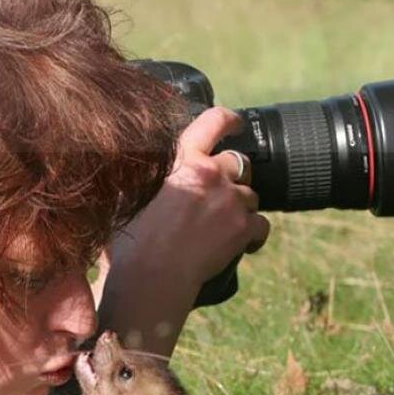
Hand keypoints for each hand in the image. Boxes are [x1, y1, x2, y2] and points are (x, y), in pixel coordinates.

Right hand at [108, 106, 270, 291]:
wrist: (152, 273)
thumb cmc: (133, 239)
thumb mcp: (131, 193)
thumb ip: (148, 175)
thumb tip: (146, 168)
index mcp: (184, 159)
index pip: (213, 122)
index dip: (229, 120)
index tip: (236, 123)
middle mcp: (212, 173)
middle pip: (238, 163)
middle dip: (232, 177)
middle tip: (218, 196)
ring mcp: (231, 200)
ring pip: (251, 195)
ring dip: (241, 206)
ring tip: (222, 225)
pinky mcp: (244, 228)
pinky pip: (261, 224)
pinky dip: (254, 234)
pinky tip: (243, 244)